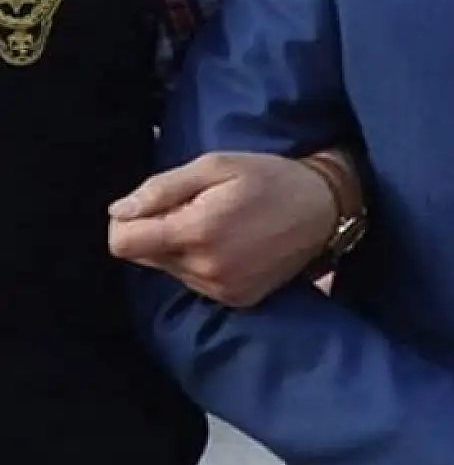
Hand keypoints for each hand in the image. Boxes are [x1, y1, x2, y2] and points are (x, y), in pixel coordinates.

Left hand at [107, 152, 337, 306]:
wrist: (324, 209)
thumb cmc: (269, 178)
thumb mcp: (214, 166)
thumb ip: (162, 189)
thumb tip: (119, 212)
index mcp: (196, 232)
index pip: (122, 243)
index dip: (126, 222)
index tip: (152, 206)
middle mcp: (206, 269)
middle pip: (145, 257)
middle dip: (158, 232)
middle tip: (196, 209)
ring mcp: (223, 289)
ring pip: (171, 271)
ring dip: (182, 248)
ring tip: (219, 226)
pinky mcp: (238, 299)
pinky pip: (197, 283)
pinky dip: (203, 264)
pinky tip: (232, 245)